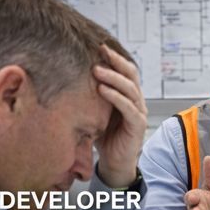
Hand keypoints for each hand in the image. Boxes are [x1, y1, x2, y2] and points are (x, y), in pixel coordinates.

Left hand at [93, 45, 147, 187]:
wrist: (114, 163)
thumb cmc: (104, 137)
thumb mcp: (96, 111)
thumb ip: (91, 95)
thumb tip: (69, 75)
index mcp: (128, 96)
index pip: (126, 71)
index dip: (115, 58)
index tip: (100, 46)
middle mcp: (137, 101)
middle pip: (131, 75)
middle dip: (116, 61)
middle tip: (101, 50)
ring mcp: (139, 113)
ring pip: (130, 89)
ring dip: (113, 78)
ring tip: (97, 70)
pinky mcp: (138, 125)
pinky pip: (128, 107)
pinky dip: (116, 97)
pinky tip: (102, 90)